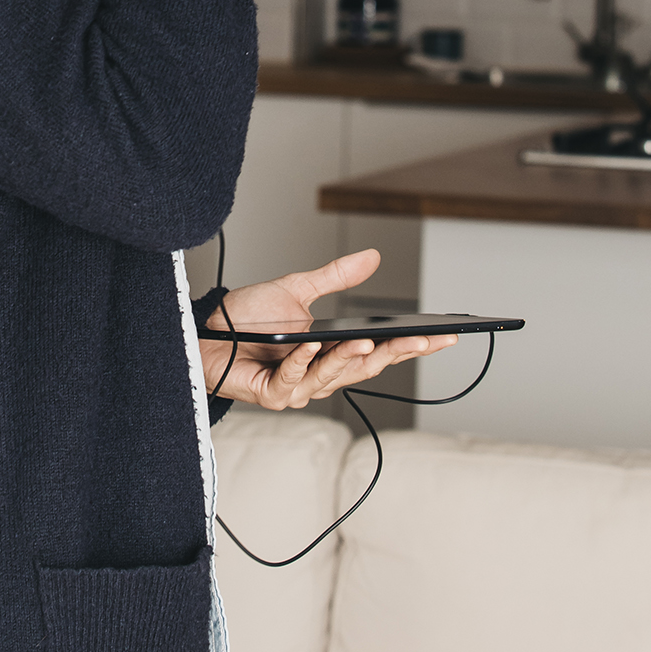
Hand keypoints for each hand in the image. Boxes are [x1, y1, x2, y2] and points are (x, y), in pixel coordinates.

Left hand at [201, 249, 458, 410]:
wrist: (206, 333)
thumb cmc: (247, 318)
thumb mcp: (298, 289)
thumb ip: (336, 278)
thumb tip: (372, 257)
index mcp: (332, 354)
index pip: (380, 350)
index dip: (413, 345)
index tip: (445, 335)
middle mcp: (319, 376)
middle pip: (366, 367)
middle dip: (397, 353)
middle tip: (424, 340)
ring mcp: (297, 389)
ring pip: (333, 376)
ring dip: (351, 358)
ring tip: (369, 340)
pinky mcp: (272, 394)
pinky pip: (293, 377)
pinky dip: (303, 361)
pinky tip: (311, 345)